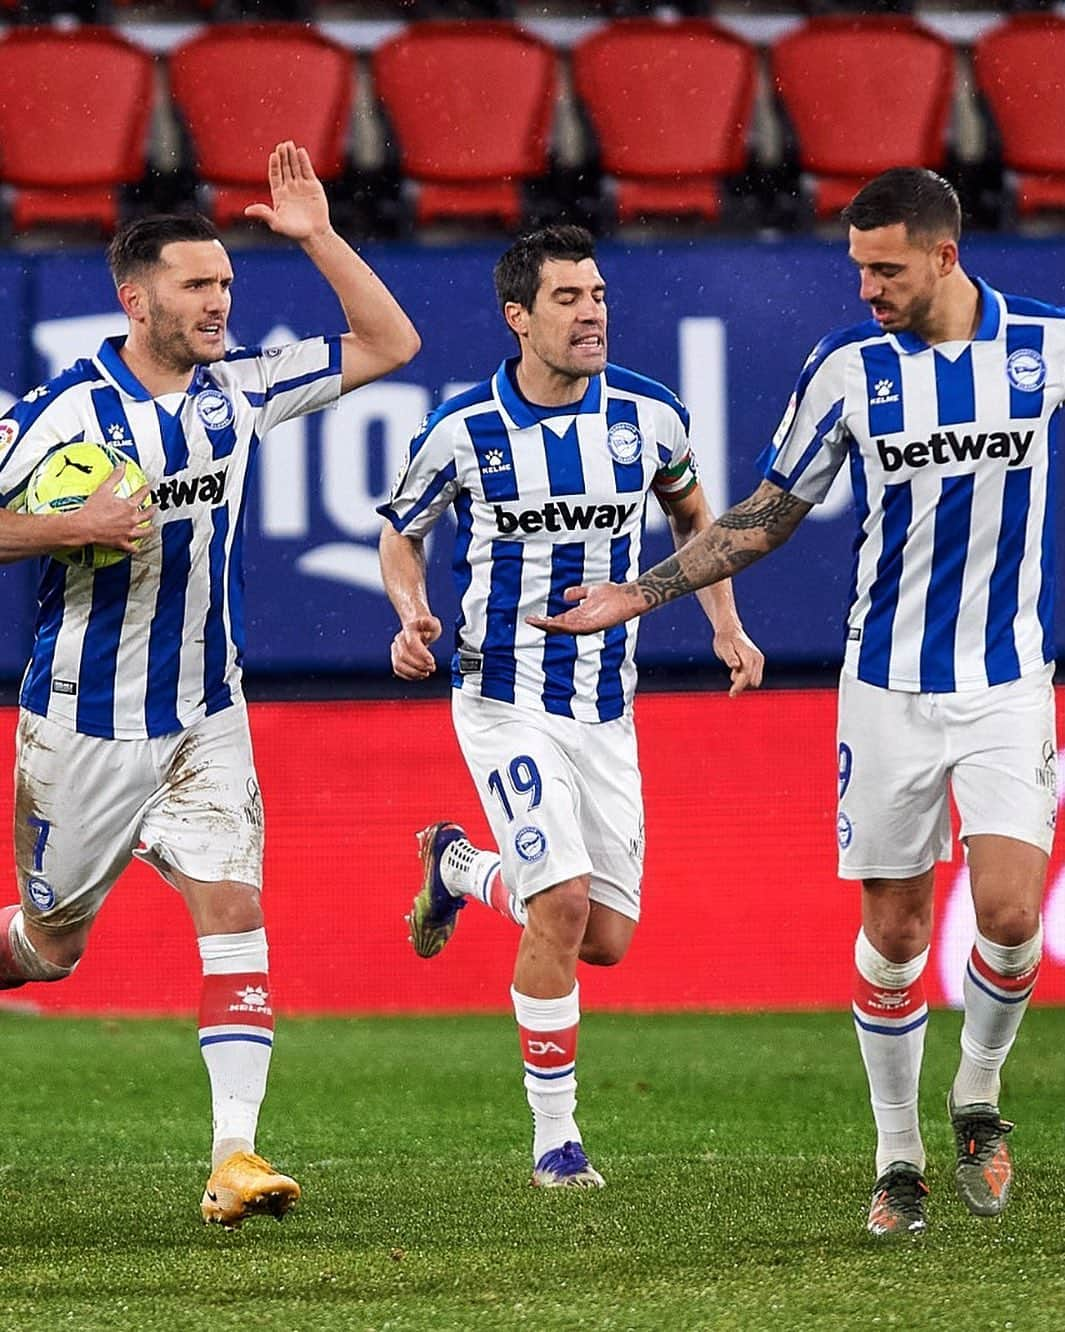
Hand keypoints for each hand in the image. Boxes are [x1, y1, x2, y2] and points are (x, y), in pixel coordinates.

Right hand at [77, 465, 154, 552]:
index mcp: (129, 506)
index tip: (149, 486)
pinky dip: (136, 548)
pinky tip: (137, 547)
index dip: (147, 489)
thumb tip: (121, 466)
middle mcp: (132, 520)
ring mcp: (128, 533)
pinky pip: (132, 548)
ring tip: (152, 528)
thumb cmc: (92, 509)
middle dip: (152, 509)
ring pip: (144, 532)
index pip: (142, 495)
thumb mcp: (104, 489)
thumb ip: (115, 477)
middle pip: (147, 514)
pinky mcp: (122, 543)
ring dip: (149, 529)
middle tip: (155, 506)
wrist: (84, 526)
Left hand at [244, 141, 329, 240]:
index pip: (275, 176)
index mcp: (279, 195)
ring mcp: (302, 186)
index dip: (274, 166)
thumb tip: (247, 211)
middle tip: (282, 145)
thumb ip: (264, 214)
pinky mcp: (314, 186)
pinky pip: (307, 171)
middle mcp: (289, 188)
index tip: (274, 156)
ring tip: (289, 144)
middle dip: (283, 157)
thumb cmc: (295, 232)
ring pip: (295, 167)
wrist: (315, 235)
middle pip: (285, 168)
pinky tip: (300, 151)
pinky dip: (304, 161)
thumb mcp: (277, 224)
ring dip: (292, 156)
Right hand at [391, 614, 441, 679]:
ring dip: (413, 672)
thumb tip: (425, 621)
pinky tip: (420, 675)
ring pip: (398, 665)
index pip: (412, 643)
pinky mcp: (395, 659)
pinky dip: (409, 676)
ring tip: (425, 674)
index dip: (421, 654)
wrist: (417, 629)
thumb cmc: (426, 628)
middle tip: (432, 668)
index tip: (432, 661)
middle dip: (419, 665)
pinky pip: (398, 670)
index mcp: (408, 630)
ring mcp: (395, 650)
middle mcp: (399, 640)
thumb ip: (431, 623)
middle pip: (403, 656)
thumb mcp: (433, 623)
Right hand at [526, 582, 644, 635]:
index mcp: (579, 616)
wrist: (628, 597)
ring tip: (536, 622)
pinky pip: (574, 628)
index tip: (532, 618)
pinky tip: (552, 623)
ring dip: (549, 626)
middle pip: (558, 627)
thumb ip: (578, 593)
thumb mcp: (591, 591)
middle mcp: (582, 623)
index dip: (545, 620)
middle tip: (529, 621)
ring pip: (564, 629)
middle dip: (543, 625)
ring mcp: (587, 626)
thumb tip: (565, 595)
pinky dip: (562, 626)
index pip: (559, 620)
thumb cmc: (613, 595)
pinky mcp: (593, 625)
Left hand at [712, 624, 763, 696]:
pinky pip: (753, 678)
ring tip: (734, 668)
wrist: (730, 631)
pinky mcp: (758, 663)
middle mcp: (758, 658)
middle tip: (732, 673)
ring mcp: (759, 661)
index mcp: (750, 655)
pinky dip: (745, 677)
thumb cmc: (724, 640)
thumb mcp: (723, 647)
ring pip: (753, 681)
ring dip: (743, 680)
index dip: (739, 685)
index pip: (747, 675)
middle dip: (741, 682)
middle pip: (751, 680)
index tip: (731, 694)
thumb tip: (735, 666)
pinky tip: (737, 669)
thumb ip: (729, 657)